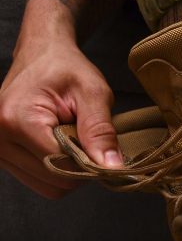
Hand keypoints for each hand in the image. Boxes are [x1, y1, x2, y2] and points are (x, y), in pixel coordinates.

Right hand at [0, 38, 121, 198]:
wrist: (41, 54)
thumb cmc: (67, 68)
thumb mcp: (93, 93)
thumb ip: (102, 131)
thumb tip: (112, 168)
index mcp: (17, 119)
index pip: (61, 164)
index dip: (90, 161)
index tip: (104, 145)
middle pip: (54, 179)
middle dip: (80, 165)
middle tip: (86, 135)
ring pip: (47, 186)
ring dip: (68, 168)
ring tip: (71, 136)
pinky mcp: (1, 156)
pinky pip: (39, 180)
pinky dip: (57, 168)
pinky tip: (60, 144)